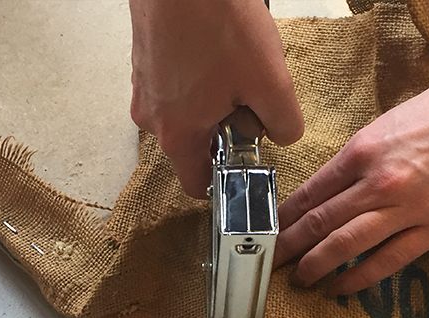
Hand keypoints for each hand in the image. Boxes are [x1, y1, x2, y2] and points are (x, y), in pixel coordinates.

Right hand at [128, 0, 303, 197]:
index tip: (245, 158)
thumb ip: (284, 125)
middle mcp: (151, 118)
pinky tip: (214, 48)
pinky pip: (175, 85)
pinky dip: (197, 77)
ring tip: (232, 64)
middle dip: (225, 128)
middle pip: (196, 143)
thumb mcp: (270, 82)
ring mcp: (143, 88)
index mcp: (177, 135)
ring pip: (186, 112)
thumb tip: (281, 135)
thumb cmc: (215, 22)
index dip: (226, 178)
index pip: (198, 184)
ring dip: (213, 99)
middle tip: (248, 94)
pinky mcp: (143, 62)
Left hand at [273, 44, 428, 295]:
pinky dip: (359, 278)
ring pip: (347, 245)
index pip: (310, 193)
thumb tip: (324, 192)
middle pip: (320, 222)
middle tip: (269, 262)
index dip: (283, 218)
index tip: (267, 232)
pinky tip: (339, 288)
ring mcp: (406, 209)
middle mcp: (377, 183)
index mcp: (361, 152)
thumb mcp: (383, 126)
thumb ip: (353, 162)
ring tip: (298, 279)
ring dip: (316, 265)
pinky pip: (388, 261)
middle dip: (289, 246)